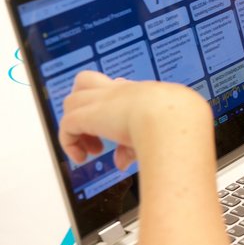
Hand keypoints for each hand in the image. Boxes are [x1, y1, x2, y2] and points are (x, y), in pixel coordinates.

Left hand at [58, 71, 209, 170]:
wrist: (172, 117)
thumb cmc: (176, 123)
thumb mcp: (158, 135)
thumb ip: (135, 148)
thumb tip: (122, 163)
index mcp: (141, 91)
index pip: (118, 87)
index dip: (114, 106)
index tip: (120, 130)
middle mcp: (119, 91)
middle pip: (87, 82)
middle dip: (84, 105)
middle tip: (94, 130)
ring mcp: (102, 99)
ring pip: (72, 101)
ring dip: (76, 126)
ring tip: (92, 149)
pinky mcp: (88, 114)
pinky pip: (66, 125)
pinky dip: (69, 143)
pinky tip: (83, 157)